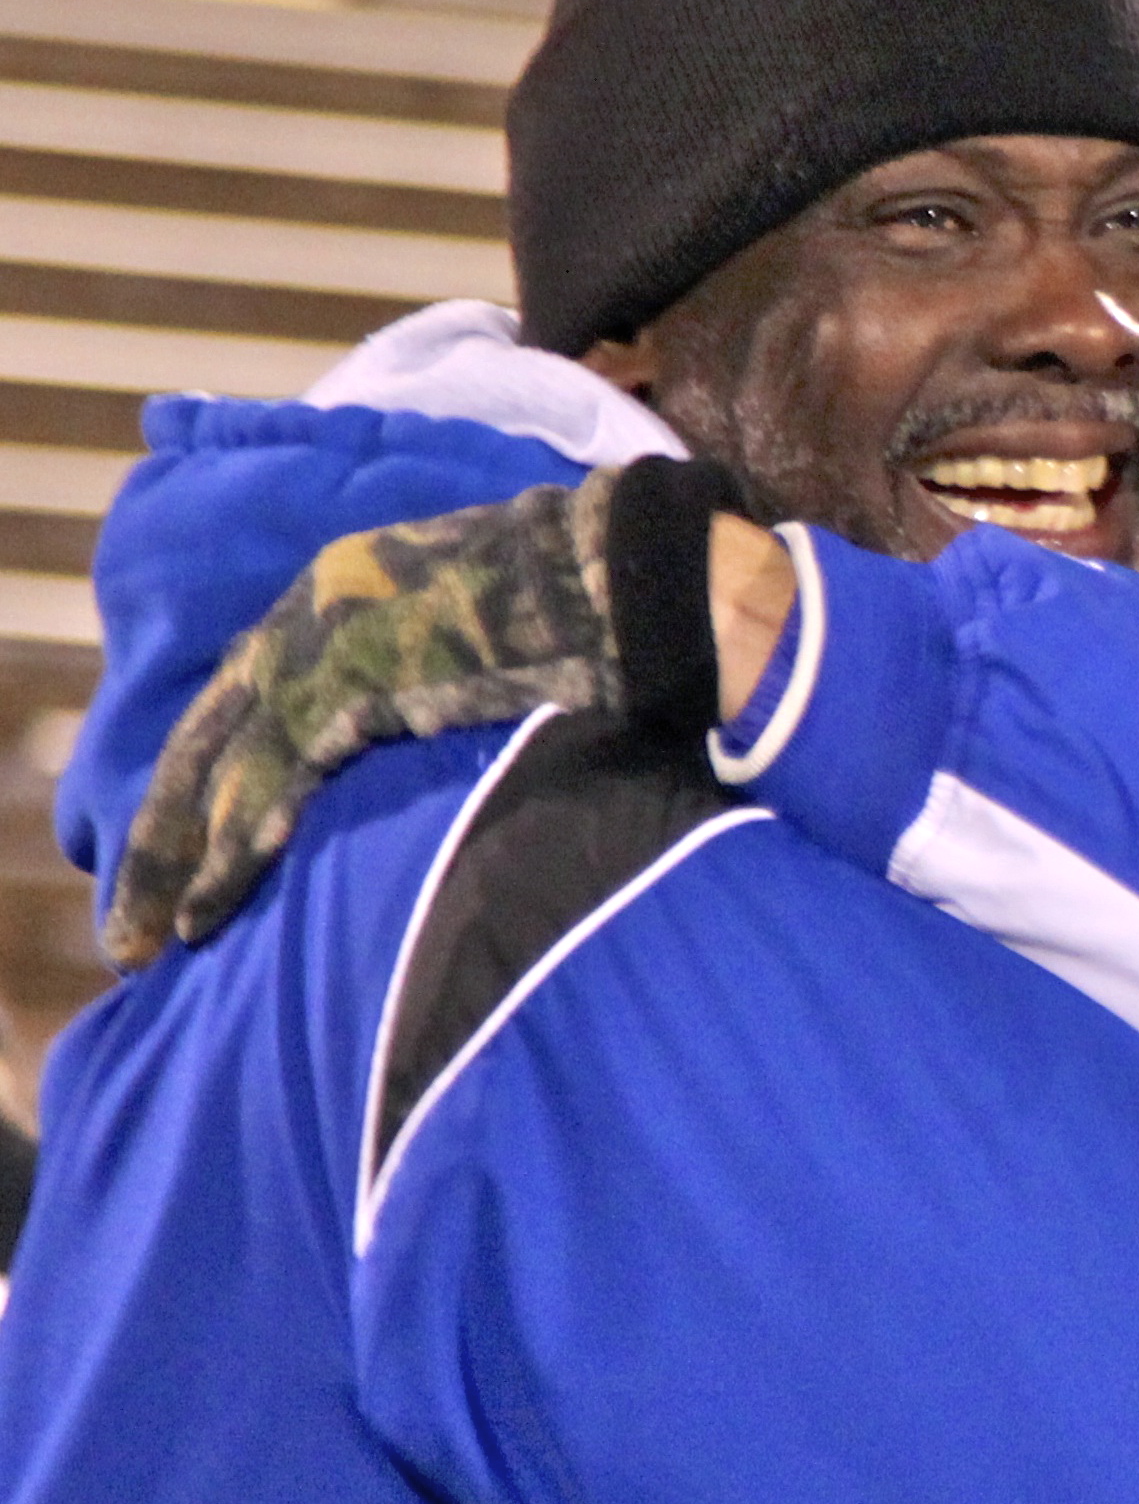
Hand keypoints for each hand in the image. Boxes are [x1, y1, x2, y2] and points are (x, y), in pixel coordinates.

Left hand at [100, 456, 740, 968]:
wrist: (641, 571)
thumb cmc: (594, 609)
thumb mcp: (489, 635)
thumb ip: (439, 680)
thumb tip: (431, 740)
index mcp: (349, 586)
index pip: (250, 696)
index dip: (211, 780)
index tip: (189, 852)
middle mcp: (322, 602)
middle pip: (214, 728)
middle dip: (169, 830)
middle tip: (132, 921)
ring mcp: (337, 634)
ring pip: (230, 757)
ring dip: (191, 850)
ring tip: (164, 932)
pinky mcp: (364, 674)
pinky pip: (282, 765)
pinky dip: (245, 834)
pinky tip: (219, 892)